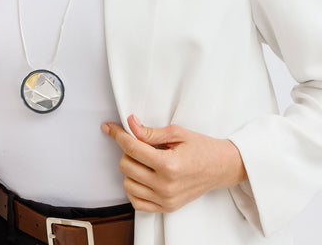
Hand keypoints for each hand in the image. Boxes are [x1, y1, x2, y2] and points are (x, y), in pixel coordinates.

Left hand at [102, 114, 246, 212]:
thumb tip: (130, 124)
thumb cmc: (202, 147)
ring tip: (146, 160)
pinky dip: (134, 188)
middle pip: (126, 166)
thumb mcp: (177, 133)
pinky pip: (136, 202)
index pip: (132, 148)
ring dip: (131, 169)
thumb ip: (151, 132)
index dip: (117, 134)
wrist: (221, 167)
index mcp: (168, 164)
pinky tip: (143, 176)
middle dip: (128, 151)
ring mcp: (165, 199)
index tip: (109, 127)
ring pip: (128, 184)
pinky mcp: (166, 208)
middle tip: (140, 144)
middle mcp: (165, 185)